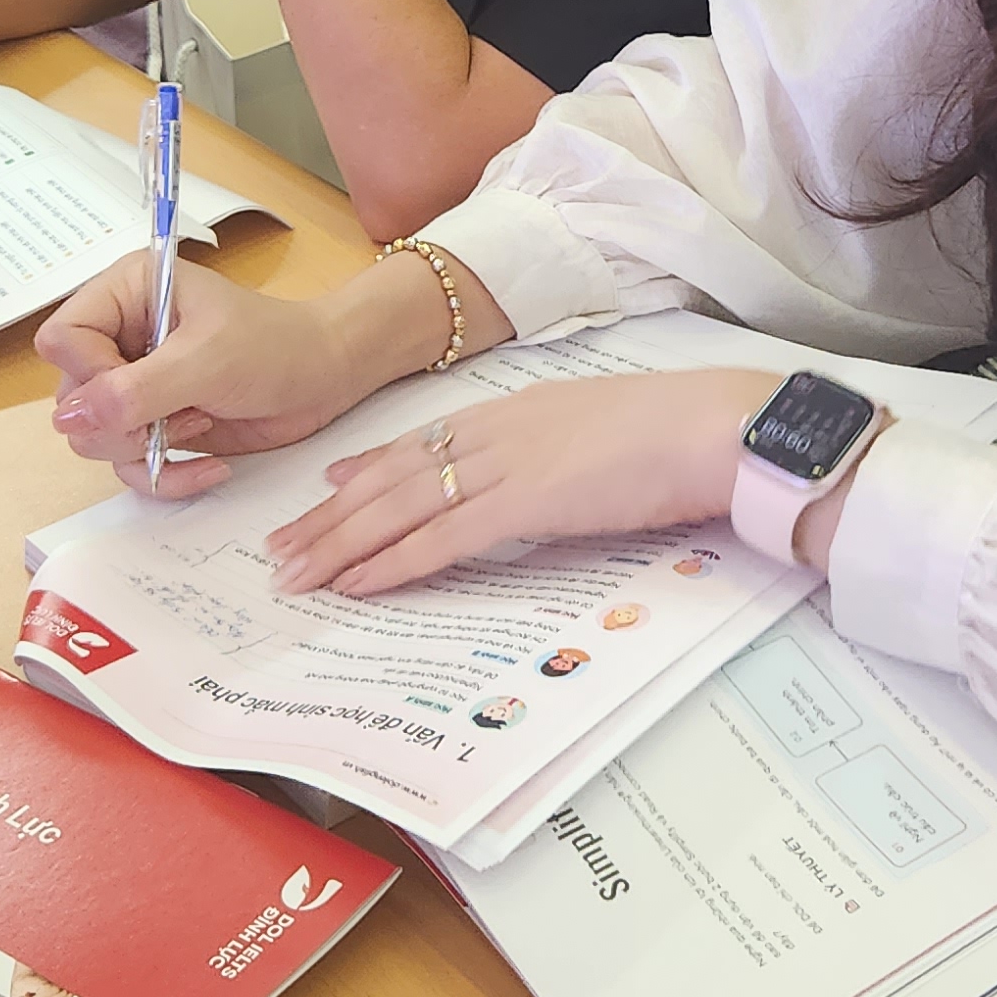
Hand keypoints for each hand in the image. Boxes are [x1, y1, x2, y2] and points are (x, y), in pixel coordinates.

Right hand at [39, 253, 444, 492]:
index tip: (138, 387)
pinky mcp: (155, 424)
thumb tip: (67, 418)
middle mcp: (121, 337)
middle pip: (70, 396)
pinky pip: (129, 465)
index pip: (61, 339)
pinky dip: (165, 476)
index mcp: (126, 293)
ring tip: (198, 423)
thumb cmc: (277, 347)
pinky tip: (208, 468)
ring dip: (145, 447)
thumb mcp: (205, 362)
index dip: (89, 374)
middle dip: (121, 421)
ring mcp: (136, 385)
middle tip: (178, 412)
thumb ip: (133, 391)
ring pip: (93, 438)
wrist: (327, 377)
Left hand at [265, 371, 779, 596]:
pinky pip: (438, 538)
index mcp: (518, 413)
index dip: (368, 468)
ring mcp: (505, 465)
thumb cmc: (682, 435)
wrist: (715, 425)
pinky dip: (390, 562)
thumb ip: (563, 455)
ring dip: (340, 542)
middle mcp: (497, 432)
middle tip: (282, 547)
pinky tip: (355, 584)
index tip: (328, 486)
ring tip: (295, 572)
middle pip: (393, 476)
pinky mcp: (521, 503)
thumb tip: (550, 482)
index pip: (424, 444)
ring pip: (399, 506)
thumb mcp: (606, 436)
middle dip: (331, 514)